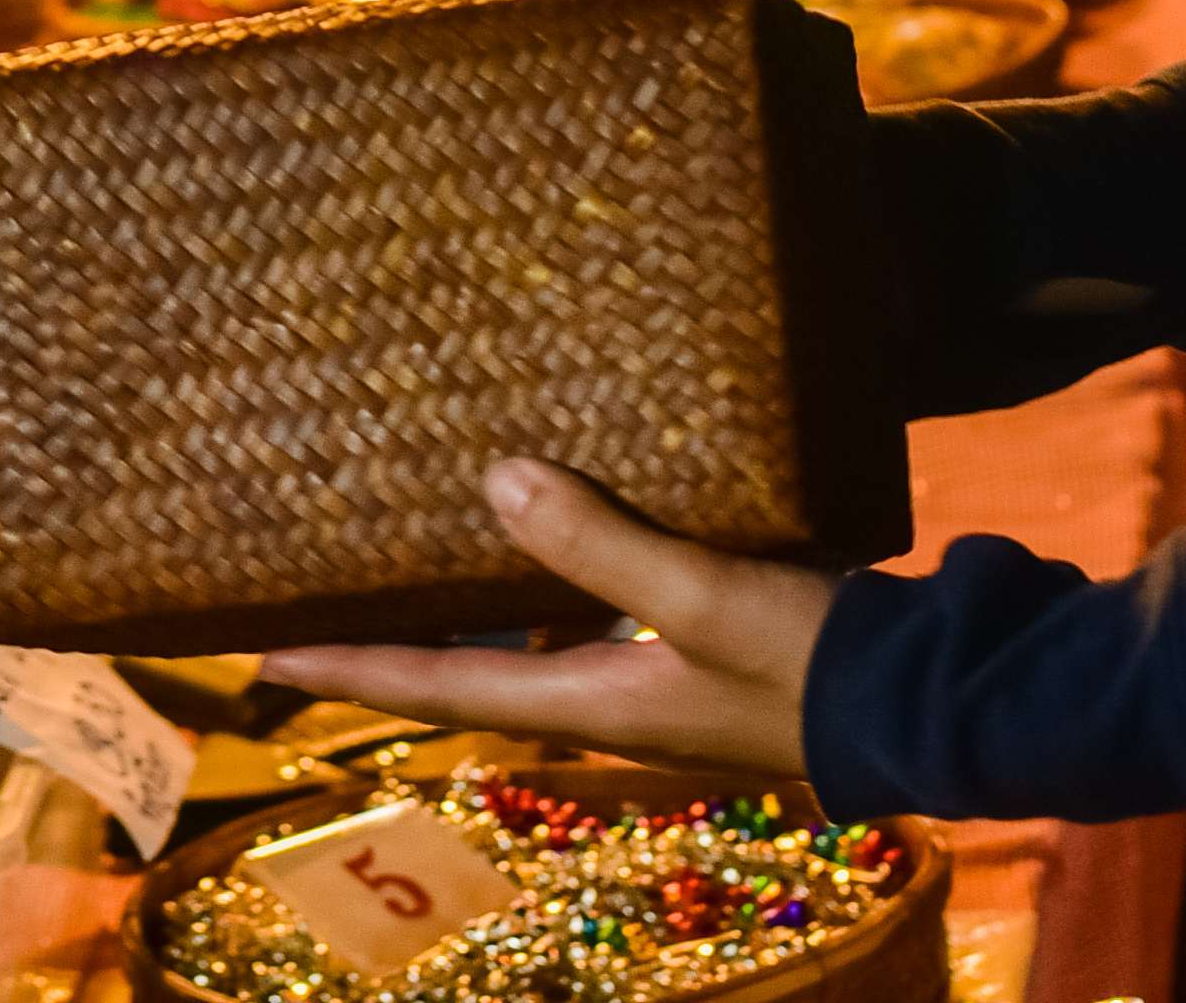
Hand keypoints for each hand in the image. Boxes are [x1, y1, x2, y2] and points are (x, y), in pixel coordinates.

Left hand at [260, 460, 835, 781]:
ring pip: (524, 629)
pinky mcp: (694, 638)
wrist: (928, 692)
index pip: (435, 687)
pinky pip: (587, 601)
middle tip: (308, 590)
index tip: (257, 655)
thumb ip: (600, 543)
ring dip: (463, 592)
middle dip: (386, 634)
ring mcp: (649, 672)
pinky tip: (543, 501)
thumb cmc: (816, 658)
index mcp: (588, 701)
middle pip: (464, 664)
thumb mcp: (706, 594)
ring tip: (400, 530)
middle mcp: (603, 695)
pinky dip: (547, 565)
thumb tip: (489, 483)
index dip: (345, 670)